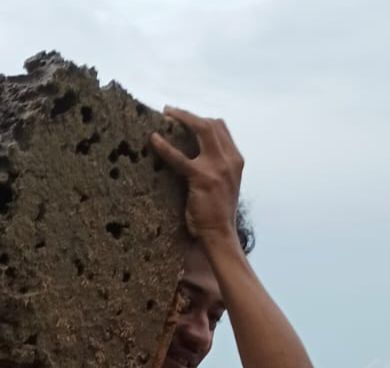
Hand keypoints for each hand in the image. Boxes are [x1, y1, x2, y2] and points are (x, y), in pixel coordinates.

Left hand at [149, 108, 243, 246]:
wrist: (219, 234)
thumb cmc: (216, 214)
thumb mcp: (223, 185)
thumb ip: (216, 168)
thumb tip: (196, 156)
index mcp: (236, 160)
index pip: (221, 128)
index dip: (201, 119)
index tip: (184, 118)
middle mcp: (230, 159)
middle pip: (212, 124)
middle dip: (189, 115)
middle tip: (169, 111)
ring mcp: (218, 167)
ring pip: (202, 130)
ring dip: (182, 118)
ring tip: (163, 116)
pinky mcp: (202, 177)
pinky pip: (180, 157)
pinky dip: (165, 146)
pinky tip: (153, 140)